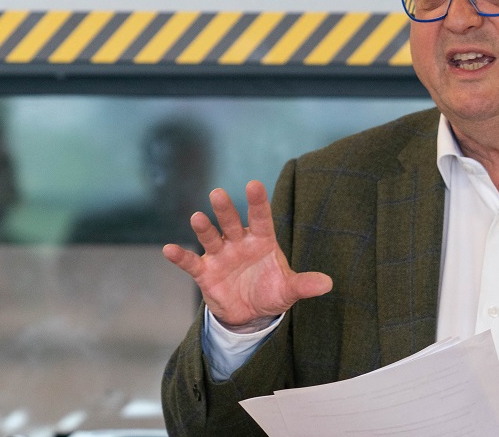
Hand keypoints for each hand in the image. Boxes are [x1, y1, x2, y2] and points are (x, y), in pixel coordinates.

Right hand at [162, 180, 332, 331]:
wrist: (250, 313)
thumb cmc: (271, 292)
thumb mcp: (289, 290)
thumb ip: (305, 284)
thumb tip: (329, 284)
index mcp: (262, 241)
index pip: (261, 218)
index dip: (258, 202)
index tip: (254, 184)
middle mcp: (239, 243)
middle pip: (232, 223)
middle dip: (226, 209)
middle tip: (218, 193)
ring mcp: (221, 256)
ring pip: (211, 238)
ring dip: (204, 228)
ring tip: (197, 217)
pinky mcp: (206, 273)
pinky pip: (191, 263)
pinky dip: (180, 256)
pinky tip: (169, 249)